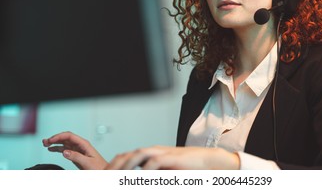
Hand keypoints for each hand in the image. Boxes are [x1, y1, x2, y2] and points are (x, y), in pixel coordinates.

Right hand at [42, 131, 107, 169]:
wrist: (103, 172)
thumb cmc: (99, 167)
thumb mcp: (87, 162)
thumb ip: (76, 156)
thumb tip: (65, 152)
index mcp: (84, 144)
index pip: (70, 136)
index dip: (59, 136)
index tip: (51, 140)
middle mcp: (81, 145)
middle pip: (66, 137)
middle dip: (55, 138)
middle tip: (45, 141)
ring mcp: (78, 149)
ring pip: (65, 143)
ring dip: (55, 142)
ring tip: (46, 144)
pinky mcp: (77, 154)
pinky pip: (66, 149)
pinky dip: (58, 148)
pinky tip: (52, 149)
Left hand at [105, 146, 239, 169]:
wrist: (208, 160)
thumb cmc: (187, 167)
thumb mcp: (165, 172)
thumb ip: (151, 175)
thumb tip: (140, 179)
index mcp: (150, 155)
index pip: (126, 157)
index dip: (113, 166)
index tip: (104, 177)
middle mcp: (153, 151)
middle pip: (127, 155)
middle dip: (114, 166)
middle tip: (105, 177)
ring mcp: (162, 153)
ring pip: (138, 155)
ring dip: (125, 166)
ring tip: (116, 176)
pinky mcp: (171, 158)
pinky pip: (154, 162)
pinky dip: (145, 170)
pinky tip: (139, 177)